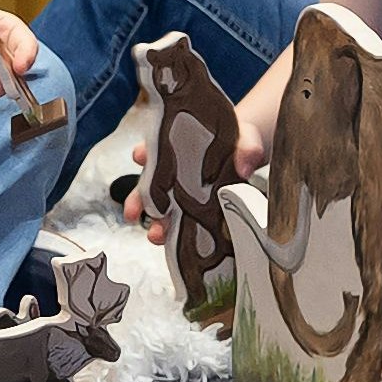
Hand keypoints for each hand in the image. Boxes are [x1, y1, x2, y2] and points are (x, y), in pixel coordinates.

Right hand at [121, 108, 272, 238]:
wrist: (249, 153)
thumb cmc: (240, 140)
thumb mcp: (246, 138)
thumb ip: (246, 149)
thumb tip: (244, 167)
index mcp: (182, 145)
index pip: (157, 146)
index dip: (145, 152)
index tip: (140, 156)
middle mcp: (175, 169)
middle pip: (150, 183)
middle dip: (139, 199)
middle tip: (133, 212)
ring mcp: (183, 191)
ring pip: (162, 206)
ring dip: (155, 222)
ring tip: (155, 235)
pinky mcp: (195, 208)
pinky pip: (181, 222)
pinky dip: (175, 234)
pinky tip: (172, 243)